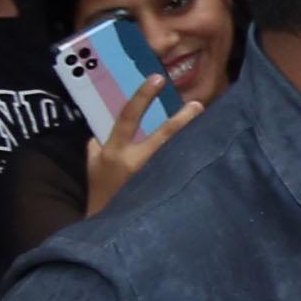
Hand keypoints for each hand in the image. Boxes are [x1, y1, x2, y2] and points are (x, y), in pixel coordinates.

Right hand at [82, 70, 196, 211]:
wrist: (104, 222)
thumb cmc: (99, 188)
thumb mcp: (93, 163)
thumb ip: (99, 143)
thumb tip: (107, 123)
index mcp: (114, 151)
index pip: (128, 117)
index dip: (142, 97)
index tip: (157, 78)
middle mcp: (136, 162)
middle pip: (162, 137)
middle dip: (181, 119)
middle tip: (197, 104)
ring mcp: (152, 177)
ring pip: (175, 153)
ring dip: (191, 137)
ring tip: (208, 123)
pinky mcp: (163, 189)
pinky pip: (178, 169)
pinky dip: (189, 157)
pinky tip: (205, 150)